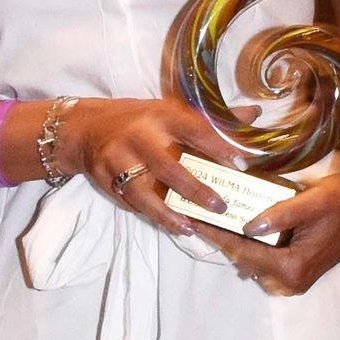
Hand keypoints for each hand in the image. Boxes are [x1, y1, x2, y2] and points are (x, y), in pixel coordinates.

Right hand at [59, 96, 250, 233]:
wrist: (87, 128)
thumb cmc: (139, 120)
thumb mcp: (171, 111)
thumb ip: (212, 119)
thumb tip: (253, 115)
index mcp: (162, 116)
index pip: (195, 130)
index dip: (219, 147)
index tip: (241, 164)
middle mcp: (140, 136)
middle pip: (169, 166)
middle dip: (195, 190)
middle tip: (220, 206)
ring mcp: (119, 159)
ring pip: (144, 192)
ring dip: (167, 213)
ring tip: (190, 227)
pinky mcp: (105, 179)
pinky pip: (130, 202)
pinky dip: (151, 215)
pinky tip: (171, 225)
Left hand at [205, 170, 339, 298]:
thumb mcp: (314, 201)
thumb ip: (281, 214)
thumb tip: (248, 226)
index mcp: (294, 267)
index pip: (244, 252)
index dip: (217, 236)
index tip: (195, 221)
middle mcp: (292, 281)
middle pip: (244, 261)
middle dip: (221, 241)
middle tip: (196, 219)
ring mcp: (294, 279)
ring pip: (251, 263)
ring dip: (231, 244)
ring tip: (209, 223)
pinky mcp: (295, 271)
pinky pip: (262, 261)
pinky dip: (246, 247)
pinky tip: (233, 229)